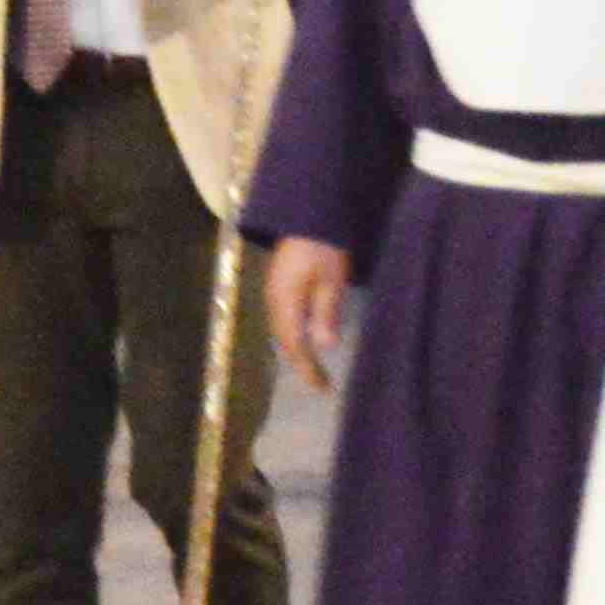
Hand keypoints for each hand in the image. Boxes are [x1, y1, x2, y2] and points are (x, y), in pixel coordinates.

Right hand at [268, 237, 353, 392]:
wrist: (306, 214)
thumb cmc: (323, 246)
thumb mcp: (331, 280)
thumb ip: (326, 313)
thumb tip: (325, 346)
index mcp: (285, 302)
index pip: (295, 346)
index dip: (308, 370)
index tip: (323, 389)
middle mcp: (273, 301)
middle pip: (284, 342)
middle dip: (301, 365)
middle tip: (321, 384)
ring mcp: (272, 293)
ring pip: (281, 332)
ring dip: (296, 352)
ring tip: (313, 368)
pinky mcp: (277, 286)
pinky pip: (282, 320)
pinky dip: (293, 337)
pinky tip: (304, 340)